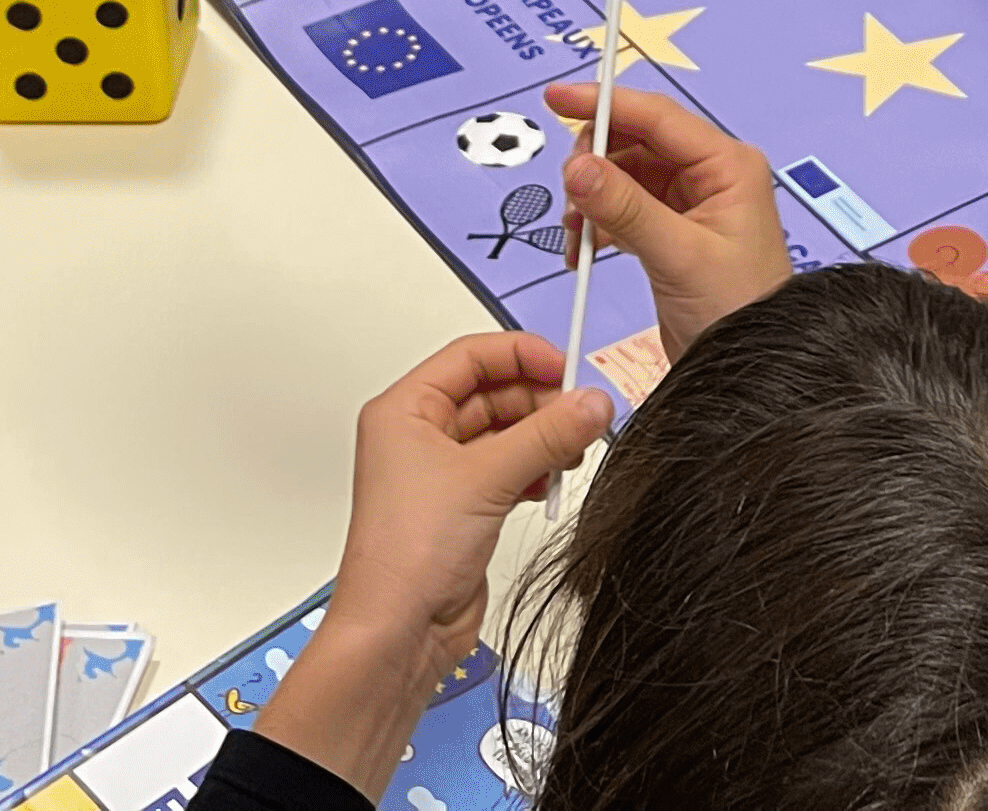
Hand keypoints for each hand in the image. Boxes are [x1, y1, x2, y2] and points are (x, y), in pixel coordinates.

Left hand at [257, 334, 609, 798]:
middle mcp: (419, 437)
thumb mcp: (486, 478)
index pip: (471, 357)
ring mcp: (441, 475)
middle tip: (578, 413)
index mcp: (405, 411)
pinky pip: (507, 468)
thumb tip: (590, 402)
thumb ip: (547, 435)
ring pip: (503, 432)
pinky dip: (534, 468)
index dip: (520, 355)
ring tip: (571, 448)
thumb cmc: (404, 557)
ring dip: (540, 437)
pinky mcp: (462, 508)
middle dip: (539, 401)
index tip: (564, 367)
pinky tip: (551, 480)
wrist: (398, 632)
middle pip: (492, 392)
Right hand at [547, 80, 791, 360]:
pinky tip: (587, 248)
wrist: (751, 373)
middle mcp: (709, 176)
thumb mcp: (680, 257)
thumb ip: (626, 209)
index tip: (559, 96)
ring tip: (577, 233)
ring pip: (622, 174)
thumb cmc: (744, 314)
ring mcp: (689, 203)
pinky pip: (622, 206)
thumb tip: (581, 167)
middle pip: (634, 140)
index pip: (657, 116)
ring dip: (592, 197)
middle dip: (594, 163)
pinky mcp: (670, 231)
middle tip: (572, 193)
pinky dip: (598, 222)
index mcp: (727, 165)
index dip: (604, 103)